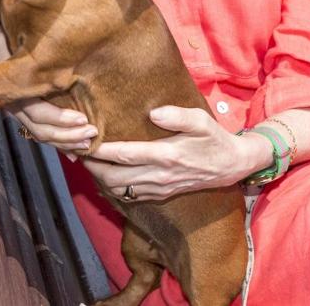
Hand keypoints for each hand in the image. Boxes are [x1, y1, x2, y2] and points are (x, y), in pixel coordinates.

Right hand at [0, 25, 95, 154]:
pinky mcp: (23, 108)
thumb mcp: (17, 38)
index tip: (82, 118)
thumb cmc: (4, 31)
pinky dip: (57, 141)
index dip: (60, 118)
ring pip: (39, 133)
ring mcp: (17, 106)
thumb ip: (33, 49)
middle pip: (40, 128)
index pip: (37, 111)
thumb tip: (60, 55)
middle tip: (92, 131)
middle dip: (68, 134)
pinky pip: (39, 130)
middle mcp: (13, 100)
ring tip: (87, 143)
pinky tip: (73, 152)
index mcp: (13, 86)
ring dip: (64, 141)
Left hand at [83, 106, 266, 200]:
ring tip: (86, 161)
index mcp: (167, 155)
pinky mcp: (161, 193)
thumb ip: (177, 115)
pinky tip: (104, 174)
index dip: (101, 149)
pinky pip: (130, 196)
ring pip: (120, 189)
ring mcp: (160, 187)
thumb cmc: (214, 138)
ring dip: (100, 178)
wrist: (231, 166)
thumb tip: (153, 113)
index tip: (84, 139)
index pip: (125, 155)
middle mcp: (160, 175)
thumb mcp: (201, 120)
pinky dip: (113, 187)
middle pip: (115, 177)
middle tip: (77, 150)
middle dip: (92, 166)